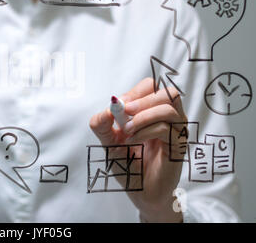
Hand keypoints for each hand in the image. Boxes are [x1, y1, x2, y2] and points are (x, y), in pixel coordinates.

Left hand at [89, 77, 185, 221]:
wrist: (139, 193)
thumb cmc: (128, 166)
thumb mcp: (108, 142)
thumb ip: (102, 124)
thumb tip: (107, 108)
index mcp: (153, 113)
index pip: (152, 87)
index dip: (135, 92)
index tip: (120, 106)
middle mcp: (169, 120)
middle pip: (168, 91)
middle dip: (142, 99)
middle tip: (126, 112)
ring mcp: (176, 133)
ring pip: (169, 107)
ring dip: (144, 115)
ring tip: (128, 130)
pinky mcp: (178, 147)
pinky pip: (166, 128)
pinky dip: (145, 131)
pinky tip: (134, 140)